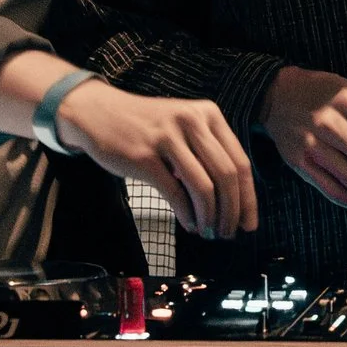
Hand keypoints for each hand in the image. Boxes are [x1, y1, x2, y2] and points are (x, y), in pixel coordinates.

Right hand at [52, 81, 255, 239]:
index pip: (240, 162)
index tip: (248, 223)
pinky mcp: (144, 156)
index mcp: (208, 114)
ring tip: (208, 231)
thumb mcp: (183, 126)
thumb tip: (233, 201)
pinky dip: (187, 215)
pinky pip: (175, 193)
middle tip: (228, 233)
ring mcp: (167, 137)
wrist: (98, 113)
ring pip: (204, 186)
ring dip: (210, 216)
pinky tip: (189, 224)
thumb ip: (207, 152)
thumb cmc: (146, 127)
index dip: (248, 198)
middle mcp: (192, 121)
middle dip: (231, 212)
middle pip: (226, 176)